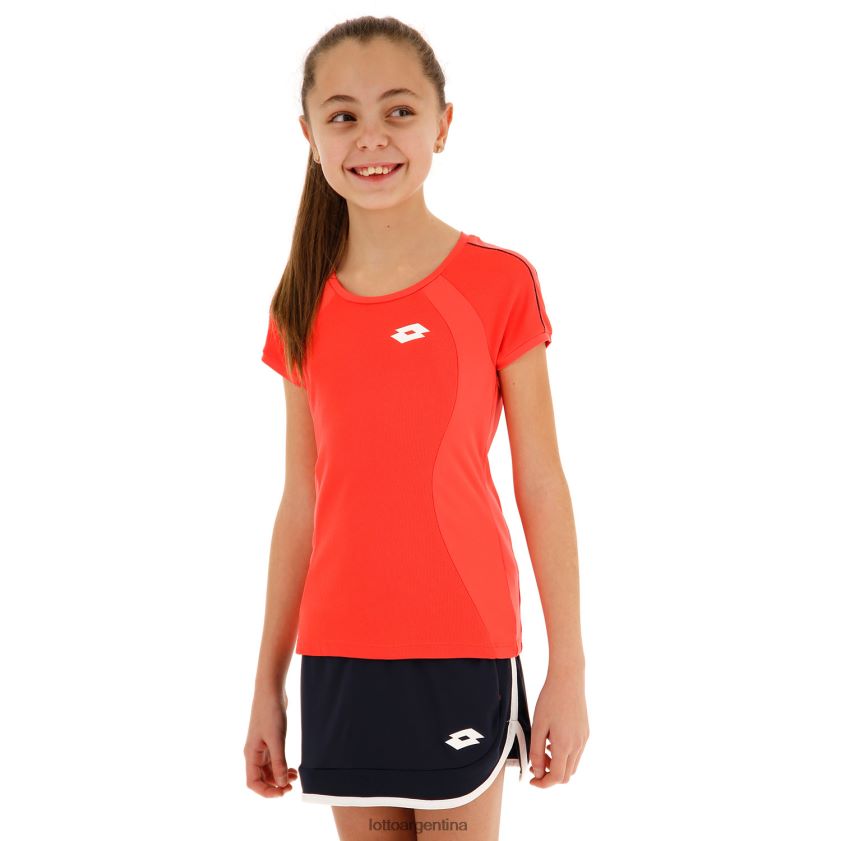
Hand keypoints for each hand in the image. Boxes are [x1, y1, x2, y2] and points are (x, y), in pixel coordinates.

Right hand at [244, 687, 298, 797]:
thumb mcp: (276, 739)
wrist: (271, 691)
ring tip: (295, 778)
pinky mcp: (269, 740)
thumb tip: (281, 783)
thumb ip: (279, 762)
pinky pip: (274, 760)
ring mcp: (261, 747)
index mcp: (251, 754)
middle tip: (291, 787)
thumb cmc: (270, 712)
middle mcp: (254, 753)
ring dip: (280, 776)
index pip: (253, 782)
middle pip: (262, 778)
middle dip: (276, 785)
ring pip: (269, 770)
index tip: (281, 793)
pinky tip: (293, 769)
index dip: (266, 791)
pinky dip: (282, 766)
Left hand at [528, 667, 588, 786]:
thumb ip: (536, 751)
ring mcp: (584, 739)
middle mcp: (578, 745)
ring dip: (558, 765)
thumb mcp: (538, 726)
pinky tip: (553, 741)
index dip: (543, 783)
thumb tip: (537, 772)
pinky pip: (576, 753)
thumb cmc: (550, 700)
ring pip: (572, 765)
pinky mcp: (586, 733)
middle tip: (536, 764)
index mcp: (565, 745)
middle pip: (566, 775)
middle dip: (550, 775)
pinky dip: (565, 755)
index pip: (557, 778)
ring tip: (543, 750)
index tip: (532, 780)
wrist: (568, 680)